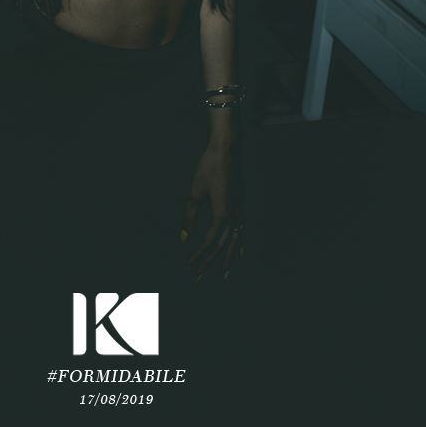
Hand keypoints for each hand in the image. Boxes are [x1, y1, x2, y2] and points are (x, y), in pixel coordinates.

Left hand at [179, 142, 244, 282]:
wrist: (227, 149)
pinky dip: (239, 244)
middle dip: (210, 263)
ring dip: (228, 258)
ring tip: (225, 274)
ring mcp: (241, 211)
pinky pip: (242, 231)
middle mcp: (235, 216)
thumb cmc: (209, 167)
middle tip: (198, 278)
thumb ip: (189, 217)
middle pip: (222, 246)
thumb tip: (183, 239)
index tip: (188, 266)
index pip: (210, 243)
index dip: (199, 256)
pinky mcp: (241, 205)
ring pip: (236, 241)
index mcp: (222, 214)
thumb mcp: (195, 192)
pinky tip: (238, 251)